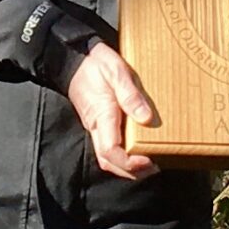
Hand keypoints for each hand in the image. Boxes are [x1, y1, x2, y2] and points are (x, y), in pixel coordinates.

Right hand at [64, 41, 159, 179]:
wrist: (75, 58)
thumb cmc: (96, 63)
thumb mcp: (116, 71)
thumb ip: (130, 95)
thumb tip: (145, 118)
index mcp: (102, 114)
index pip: (111, 151)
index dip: (129, 162)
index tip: (148, 161)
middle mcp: (97, 125)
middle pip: (109, 161)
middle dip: (130, 171)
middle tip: (154, 167)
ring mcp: (96, 125)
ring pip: (107, 157)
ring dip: (126, 166)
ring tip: (149, 163)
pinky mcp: (99, 122)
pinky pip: (109, 146)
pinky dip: (123, 155)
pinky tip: (139, 149)